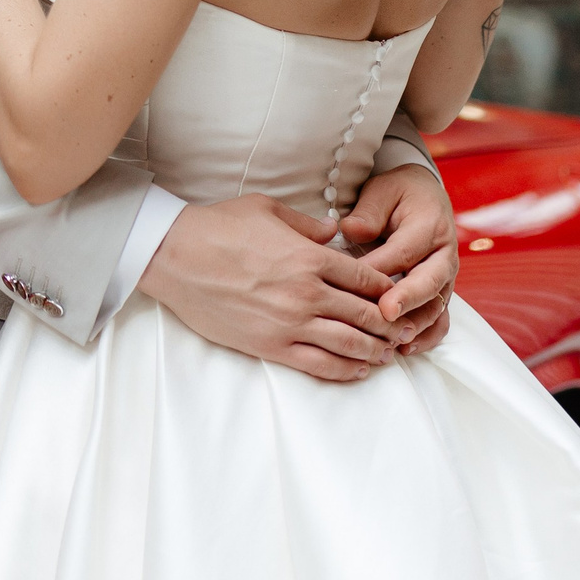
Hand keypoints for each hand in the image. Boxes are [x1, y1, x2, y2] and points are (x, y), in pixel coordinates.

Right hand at [137, 194, 411, 381]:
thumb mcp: (267, 210)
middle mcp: (307, 293)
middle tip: (405, 331)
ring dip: (376, 351)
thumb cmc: (218, 227)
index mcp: (310, 257)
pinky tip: (359, 369)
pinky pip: (320, 364)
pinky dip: (346, 369)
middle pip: (366, 315)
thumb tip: (334, 231)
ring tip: (388, 353)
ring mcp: (289, 323)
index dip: (389, 291)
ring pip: (350, 344)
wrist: (174, 255)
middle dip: (391, 326)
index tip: (398, 297)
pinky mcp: (270, 346)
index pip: (367, 280)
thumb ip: (308, 223)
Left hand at [341, 162, 457, 353]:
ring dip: (416, 325)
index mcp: (429, 225)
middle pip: (429, 283)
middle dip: (407, 301)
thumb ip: (368, 212)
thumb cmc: (398, 195)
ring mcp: (446, 278)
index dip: (381, 269)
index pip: (404, 251)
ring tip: (393, 341)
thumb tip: (350, 230)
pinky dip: (427, 336)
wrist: (426, 197)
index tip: (358, 283)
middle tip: (384, 315)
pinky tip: (406, 348)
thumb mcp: (382, 191)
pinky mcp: (442, 293)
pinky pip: (441, 319)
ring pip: (437, 307)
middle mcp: (444, 255)